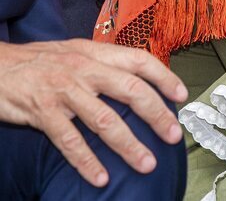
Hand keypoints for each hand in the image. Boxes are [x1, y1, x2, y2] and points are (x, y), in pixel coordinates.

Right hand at [0, 39, 187, 187]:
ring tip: (146, 163)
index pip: (140, 61)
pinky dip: (86, 161)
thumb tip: (138, 81)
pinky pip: (69, 140)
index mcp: (95, 54)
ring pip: (104, 120)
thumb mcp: (75, 53)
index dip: (164, 77)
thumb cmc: (39, 62)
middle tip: (173, 135)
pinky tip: (100, 177)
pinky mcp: (42, 112)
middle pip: (131, 91)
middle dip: (157, 115)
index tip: (182, 96)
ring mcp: (64, 91)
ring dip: (128, 145)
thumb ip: (104, 65)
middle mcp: (84, 69)